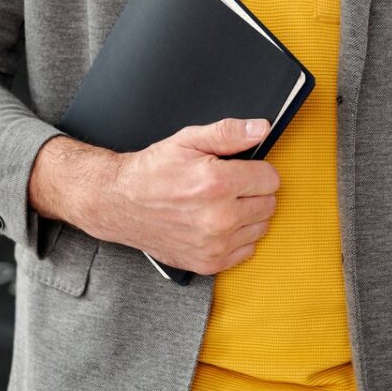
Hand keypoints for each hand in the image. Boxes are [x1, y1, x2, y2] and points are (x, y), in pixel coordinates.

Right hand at [95, 117, 279, 274]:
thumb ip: (229, 133)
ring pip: (261, 227)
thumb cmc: (153, 171)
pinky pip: (247, 250)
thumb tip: (262, 129)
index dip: (257, 170)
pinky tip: (217, 224)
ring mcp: (214, 244)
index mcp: (217, 183)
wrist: (121, 203)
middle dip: (253, 192)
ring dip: (248, 215)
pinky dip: (237, 238)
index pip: (271, 179)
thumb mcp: (188, 140)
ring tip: (221, 204)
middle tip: (227, 187)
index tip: (240, 170)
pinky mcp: (209, 263)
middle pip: (269, 204)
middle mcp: (219, 218)